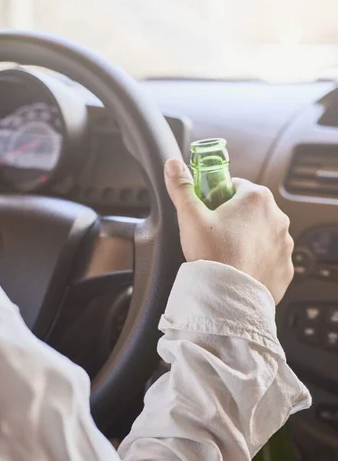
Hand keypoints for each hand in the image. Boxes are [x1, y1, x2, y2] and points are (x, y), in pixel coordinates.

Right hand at [164, 159, 293, 303]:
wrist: (226, 295)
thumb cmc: (212, 254)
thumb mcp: (190, 217)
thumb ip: (181, 187)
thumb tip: (173, 165)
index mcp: (256, 198)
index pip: (236, 186)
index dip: (219, 197)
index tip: (209, 211)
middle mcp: (278, 217)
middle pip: (251, 210)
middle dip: (235, 219)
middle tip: (215, 234)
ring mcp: (285, 244)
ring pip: (262, 235)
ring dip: (248, 240)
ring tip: (227, 254)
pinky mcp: (286, 267)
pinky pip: (271, 259)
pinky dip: (258, 262)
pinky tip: (241, 268)